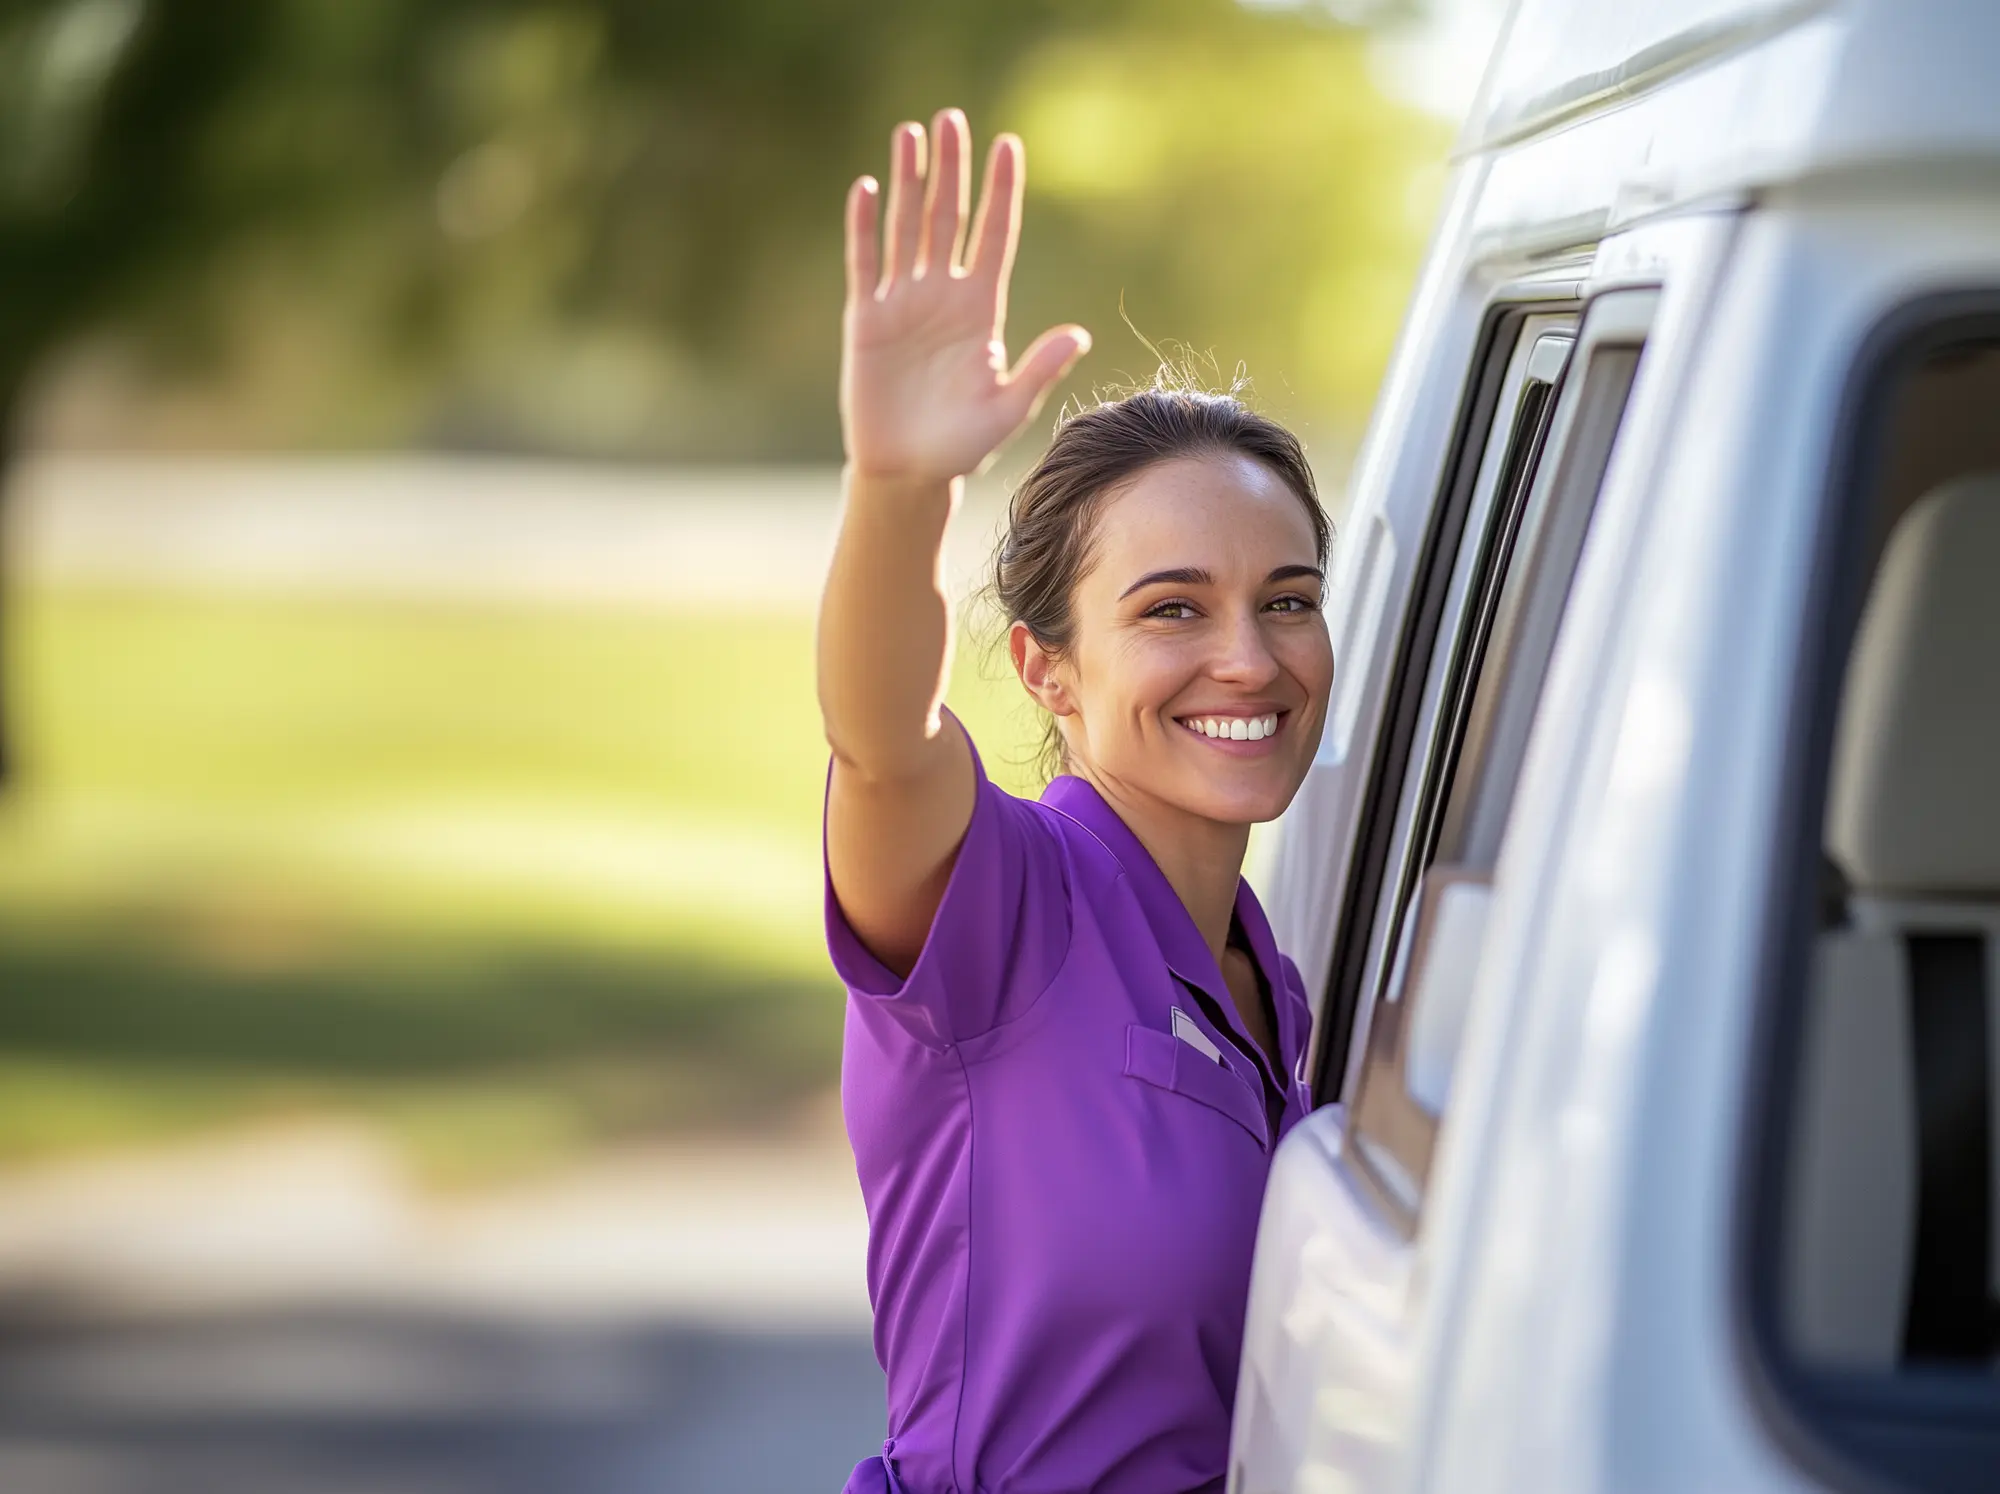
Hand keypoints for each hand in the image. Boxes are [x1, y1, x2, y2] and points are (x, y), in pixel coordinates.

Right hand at [840, 108, 1090, 484]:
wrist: (908, 472)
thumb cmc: (962, 446)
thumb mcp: (1007, 409)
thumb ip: (1039, 370)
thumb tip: (1079, 334)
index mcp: (982, 310)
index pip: (994, 236)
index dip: (1001, 192)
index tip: (1009, 145)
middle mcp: (944, 296)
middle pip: (949, 219)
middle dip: (952, 169)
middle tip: (952, 118)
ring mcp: (904, 303)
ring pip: (907, 228)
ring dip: (908, 181)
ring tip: (910, 133)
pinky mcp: (867, 319)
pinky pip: (865, 263)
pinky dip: (864, 227)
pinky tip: (866, 188)